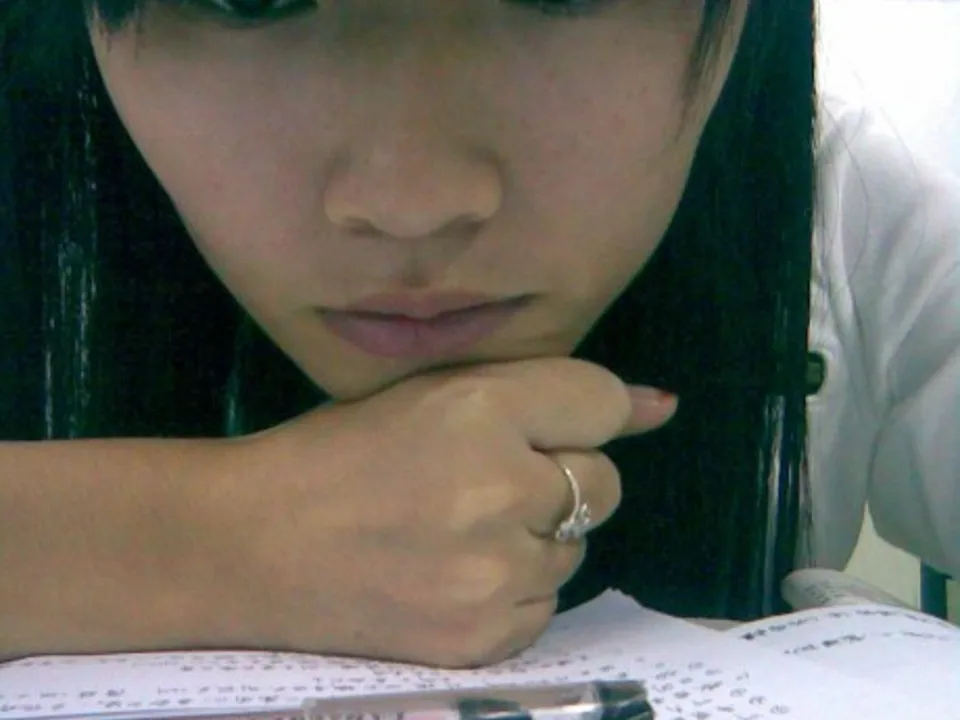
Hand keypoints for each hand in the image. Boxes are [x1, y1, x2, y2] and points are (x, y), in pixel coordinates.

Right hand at [214, 358, 675, 667]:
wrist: (252, 546)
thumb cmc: (339, 454)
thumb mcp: (433, 394)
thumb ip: (546, 390)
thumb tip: (662, 405)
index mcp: (481, 408)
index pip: (602, 402)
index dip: (576, 416)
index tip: (547, 430)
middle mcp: (502, 489)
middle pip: (604, 482)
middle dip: (558, 478)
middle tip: (480, 483)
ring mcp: (497, 574)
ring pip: (575, 549)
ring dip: (534, 538)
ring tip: (454, 535)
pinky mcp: (484, 638)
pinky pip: (544, 606)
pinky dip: (512, 591)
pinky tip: (450, 578)